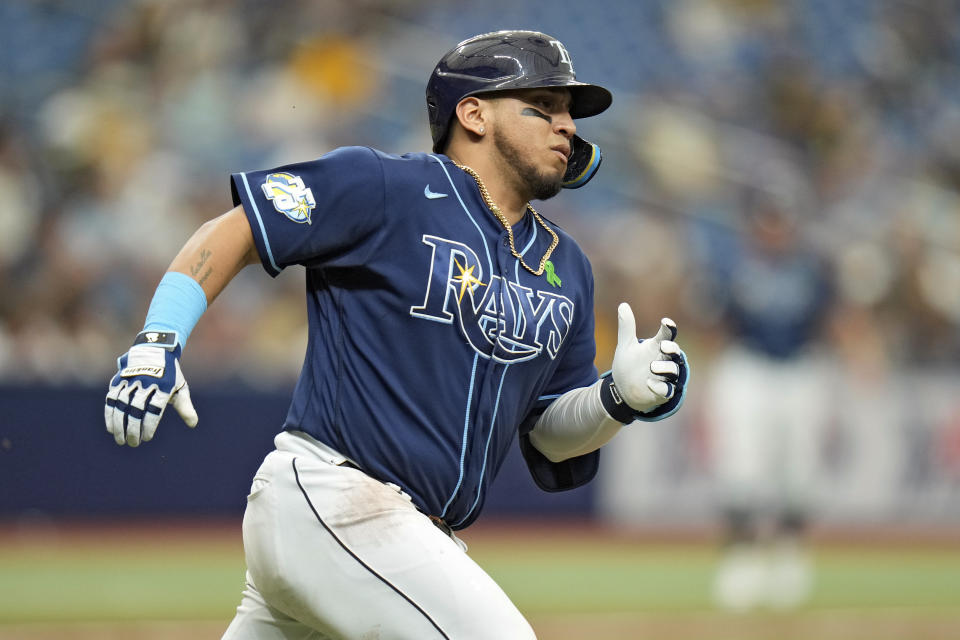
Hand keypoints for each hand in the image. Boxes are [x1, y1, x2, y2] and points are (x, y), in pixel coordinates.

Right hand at [104, 332, 197, 446]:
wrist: (155, 348)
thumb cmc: (170, 374)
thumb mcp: (180, 387)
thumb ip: (185, 407)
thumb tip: (193, 424)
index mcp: (164, 386)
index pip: (154, 409)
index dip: (149, 425)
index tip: (147, 438)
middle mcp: (146, 382)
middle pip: (137, 409)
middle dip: (133, 428)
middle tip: (133, 443)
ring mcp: (131, 380)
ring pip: (122, 405)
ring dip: (119, 424)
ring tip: (121, 440)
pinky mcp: (119, 379)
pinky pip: (112, 399)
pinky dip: (110, 414)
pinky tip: (111, 429)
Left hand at [611, 303, 683, 413]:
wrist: (622, 390)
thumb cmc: (628, 366)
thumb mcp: (626, 346)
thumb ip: (627, 327)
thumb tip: (623, 305)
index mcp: (656, 347)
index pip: (667, 335)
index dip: (669, 328)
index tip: (666, 322)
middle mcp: (664, 360)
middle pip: (675, 352)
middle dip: (672, 348)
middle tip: (663, 345)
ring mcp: (665, 377)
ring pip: (673, 370)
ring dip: (665, 368)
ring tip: (652, 367)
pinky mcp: (662, 392)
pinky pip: (667, 390)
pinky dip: (661, 387)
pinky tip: (650, 383)